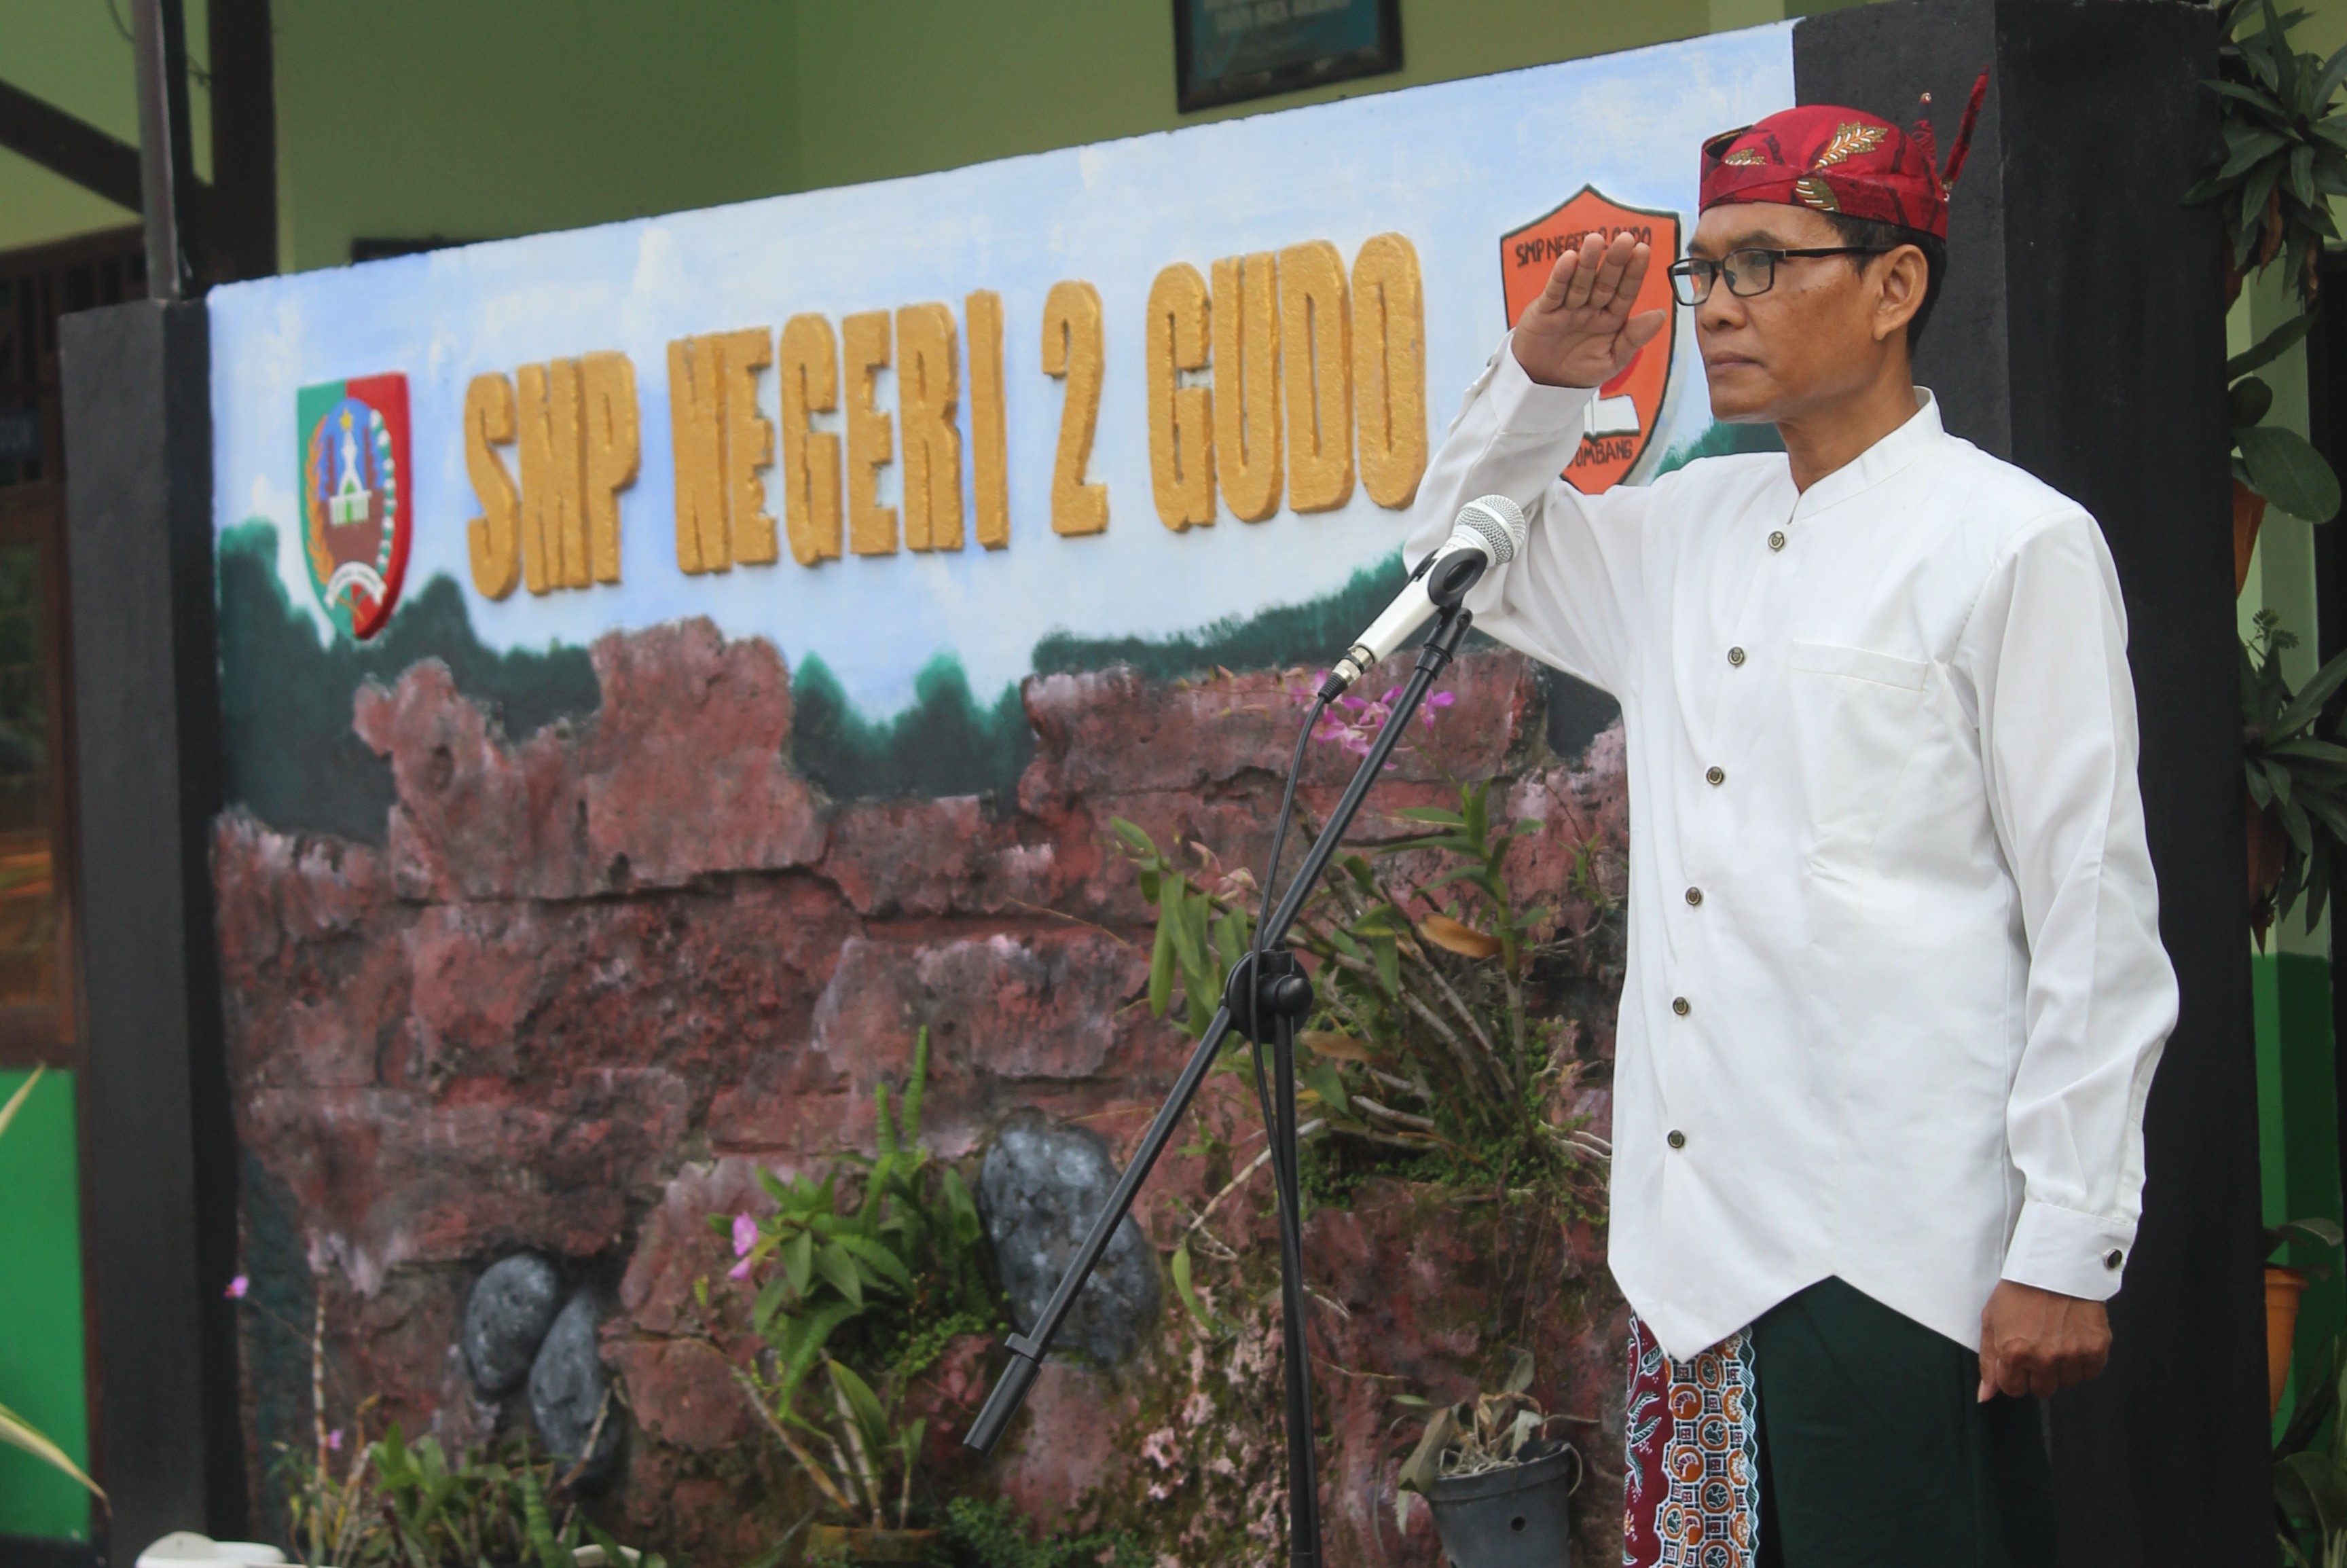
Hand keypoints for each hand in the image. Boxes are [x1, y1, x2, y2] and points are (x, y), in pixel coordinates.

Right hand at [1510, 230, 1668, 389]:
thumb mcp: (1612, 360)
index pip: (1625, 292)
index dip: (1634, 272)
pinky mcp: (1544, 311)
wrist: (1544, 386)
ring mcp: (1567, 307)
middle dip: (1614, 261)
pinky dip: (1560, 277)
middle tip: (1625, 239)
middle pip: (1604, 281)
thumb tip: (1660, 315)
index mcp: (1611, 318)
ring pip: (1579, 282)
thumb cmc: (1580, 371)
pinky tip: (1568, 259)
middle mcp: (1591, 307)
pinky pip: (1554, 292)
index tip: (1642, 250)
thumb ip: (1634, 339)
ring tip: (1594, 241)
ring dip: (1587, 262)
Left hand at [1977, 1280, 2110, 1400]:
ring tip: (2056, 1338)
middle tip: (2039, 1347)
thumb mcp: (1991, 1321)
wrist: (2055, 1265)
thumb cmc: (2020, 1290)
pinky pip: (2090, 1372)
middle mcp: (2044, 1359)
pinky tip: (2074, 1338)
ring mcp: (2072, 1355)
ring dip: (2062, 1367)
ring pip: (2067, 1382)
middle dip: (2038, 1373)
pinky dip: (2084, 1361)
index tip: (2018, 1360)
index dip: (2014, 1375)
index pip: (2013, 1389)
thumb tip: (1986, 1397)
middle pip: (2042, 1390)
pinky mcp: (2096, 1348)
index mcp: (2014, 1353)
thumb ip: (1988, 1362)